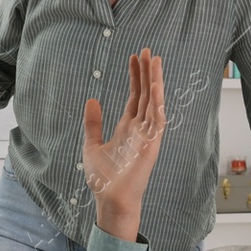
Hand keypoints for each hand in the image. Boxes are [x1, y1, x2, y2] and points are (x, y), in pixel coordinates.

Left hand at [82, 49, 165, 239]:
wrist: (110, 199)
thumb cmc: (103, 178)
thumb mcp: (92, 144)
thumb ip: (93, 123)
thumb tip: (92, 100)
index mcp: (127, 127)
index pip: (136, 96)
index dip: (136, 76)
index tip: (135, 57)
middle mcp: (140, 128)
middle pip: (147, 94)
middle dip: (147, 72)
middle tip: (148, 50)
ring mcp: (148, 135)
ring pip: (155, 101)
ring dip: (155, 80)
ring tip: (154, 59)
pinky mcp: (152, 143)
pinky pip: (157, 118)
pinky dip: (158, 100)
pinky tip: (156, 84)